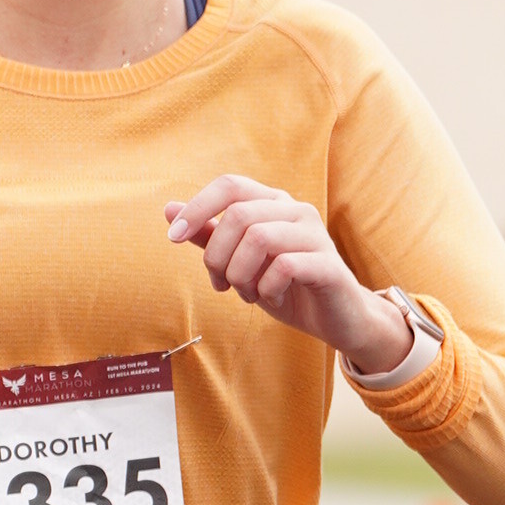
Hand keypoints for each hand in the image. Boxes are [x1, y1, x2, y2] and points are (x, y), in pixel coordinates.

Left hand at [163, 176, 409, 373]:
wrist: (335, 319)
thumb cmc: (285, 287)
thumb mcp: (239, 262)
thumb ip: (209, 235)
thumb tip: (169, 209)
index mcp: (273, 203)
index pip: (230, 185)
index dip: (197, 207)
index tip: (174, 237)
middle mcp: (296, 210)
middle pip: (238, 215)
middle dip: (217, 256)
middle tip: (221, 284)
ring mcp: (315, 234)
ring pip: (259, 238)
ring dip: (241, 275)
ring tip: (249, 293)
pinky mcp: (328, 264)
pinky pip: (284, 266)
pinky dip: (267, 288)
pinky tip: (274, 298)